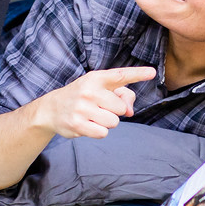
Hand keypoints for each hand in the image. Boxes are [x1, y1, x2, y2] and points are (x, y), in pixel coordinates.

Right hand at [34, 66, 155, 138]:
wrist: (52, 108)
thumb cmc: (83, 97)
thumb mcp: (100, 88)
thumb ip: (122, 95)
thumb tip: (130, 111)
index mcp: (96, 78)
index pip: (120, 76)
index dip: (138, 74)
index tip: (152, 72)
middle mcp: (89, 91)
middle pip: (120, 108)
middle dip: (114, 111)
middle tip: (99, 107)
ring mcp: (82, 108)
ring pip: (113, 122)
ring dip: (106, 122)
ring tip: (92, 116)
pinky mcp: (77, 124)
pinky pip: (103, 133)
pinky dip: (99, 131)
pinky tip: (87, 124)